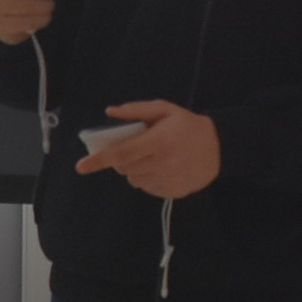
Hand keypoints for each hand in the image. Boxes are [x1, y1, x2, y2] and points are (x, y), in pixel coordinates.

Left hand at [73, 100, 219, 199]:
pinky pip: (147, 188)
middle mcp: (162, 163)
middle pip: (125, 168)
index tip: (81, 167)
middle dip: (121, 159)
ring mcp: (168, 180)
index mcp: (158, 141)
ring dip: (134, 170)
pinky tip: (161, 168)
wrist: (220, 147)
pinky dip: (146, 179)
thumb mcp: (165, 110)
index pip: (122, 153)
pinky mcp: (173, 192)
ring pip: (134, 180)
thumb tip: (110, 112)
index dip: (99, 160)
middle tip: (133, 149)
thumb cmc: (188, 125)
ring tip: (150, 157)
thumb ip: (137, 110)